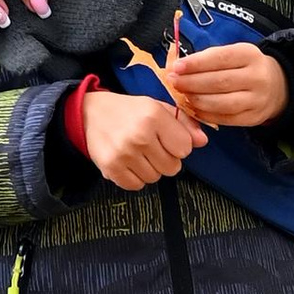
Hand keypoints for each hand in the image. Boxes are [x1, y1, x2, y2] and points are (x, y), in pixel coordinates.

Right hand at [81, 84, 204, 191]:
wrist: (90, 113)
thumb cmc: (129, 111)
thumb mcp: (158, 108)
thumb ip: (184, 123)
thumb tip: (203, 141)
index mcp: (154, 116)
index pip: (185, 149)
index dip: (178, 145)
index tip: (167, 139)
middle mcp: (140, 135)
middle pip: (172, 167)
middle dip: (166, 159)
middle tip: (152, 147)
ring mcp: (124, 153)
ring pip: (155, 177)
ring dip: (150, 169)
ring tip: (138, 153)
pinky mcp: (111, 168)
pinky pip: (137, 185)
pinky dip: (135, 178)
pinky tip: (129, 162)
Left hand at [165, 40, 288, 129]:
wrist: (277, 86)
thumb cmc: (245, 67)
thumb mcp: (234, 54)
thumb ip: (208, 59)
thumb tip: (178, 67)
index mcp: (250, 55)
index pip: (220, 58)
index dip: (196, 63)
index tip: (176, 67)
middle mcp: (256, 77)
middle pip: (219, 82)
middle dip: (192, 83)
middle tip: (174, 82)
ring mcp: (257, 100)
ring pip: (221, 103)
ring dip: (197, 100)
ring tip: (183, 95)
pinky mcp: (253, 118)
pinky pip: (225, 119)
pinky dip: (206, 114)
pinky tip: (194, 108)